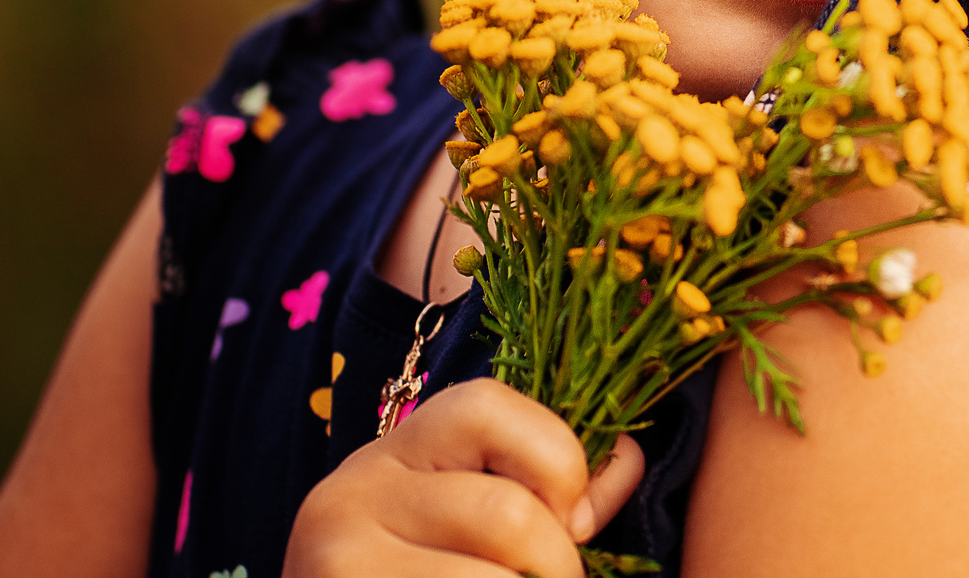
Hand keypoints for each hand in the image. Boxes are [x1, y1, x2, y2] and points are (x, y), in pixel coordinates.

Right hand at [288, 379, 645, 576]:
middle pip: (506, 515)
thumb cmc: (421, 573)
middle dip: (558, 566)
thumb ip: (553, 488)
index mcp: (397, 450)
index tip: (573, 521)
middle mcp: (353, 491)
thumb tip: (628, 457)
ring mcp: (340, 558)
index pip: (485, 406)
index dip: (557, 459)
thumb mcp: (470, 517)